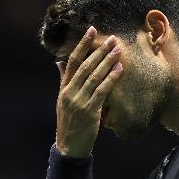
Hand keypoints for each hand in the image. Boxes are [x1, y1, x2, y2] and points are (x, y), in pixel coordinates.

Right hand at [55, 26, 123, 157]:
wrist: (69, 147)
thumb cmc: (69, 123)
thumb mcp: (62, 101)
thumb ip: (63, 80)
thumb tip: (59, 62)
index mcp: (64, 88)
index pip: (72, 61)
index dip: (82, 45)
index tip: (91, 30)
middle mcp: (70, 92)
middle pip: (85, 66)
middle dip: (99, 51)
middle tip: (112, 38)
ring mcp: (79, 102)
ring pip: (94, 77)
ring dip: (107, 62)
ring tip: (118, 50)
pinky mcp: (89, 112)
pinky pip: (102, 91)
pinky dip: (111, 79)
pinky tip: (119, 69)